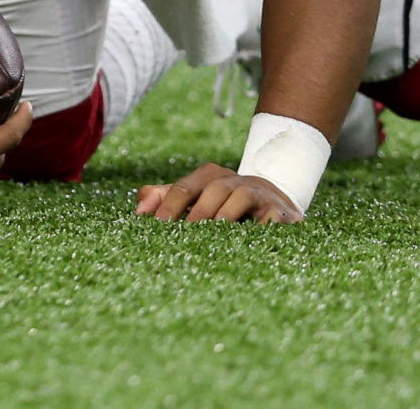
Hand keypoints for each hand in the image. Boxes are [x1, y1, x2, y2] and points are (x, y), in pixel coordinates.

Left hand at [133, 162, 304, 222]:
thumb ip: (163, 198)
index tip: (157, 226)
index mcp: (209, 176)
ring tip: (212, 236)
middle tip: (184, 235)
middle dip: (198, 212)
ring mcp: (259, 194)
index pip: (185, 188)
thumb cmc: (223, 203)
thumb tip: (138, 211)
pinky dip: (259, 227)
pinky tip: (247, 243)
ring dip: (225, 216)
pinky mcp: (280, 212)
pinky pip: (270, 217)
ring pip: (241, 197)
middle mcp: (234, 180)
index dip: (169, 206)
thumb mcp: (194, 197)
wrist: (274, 201)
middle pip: (213, 189)